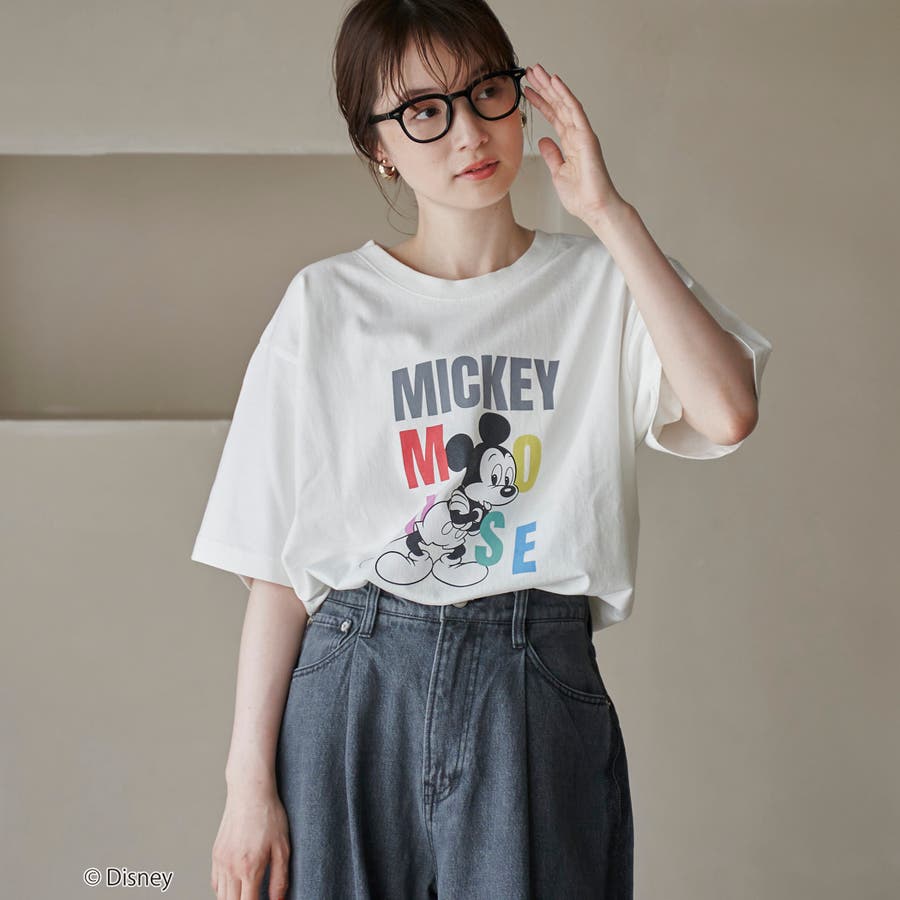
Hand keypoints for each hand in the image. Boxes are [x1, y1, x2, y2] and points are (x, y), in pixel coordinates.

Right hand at [211, 782, 289, 899]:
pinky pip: (216, 882)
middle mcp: (231, 868)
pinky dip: (224, 890)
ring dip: (233, 899)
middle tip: (256, 897)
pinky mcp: (216, 854)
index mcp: (249, 869)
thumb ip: (280, 879)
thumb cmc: (269, 815)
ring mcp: (220, 861)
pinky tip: (236, 886)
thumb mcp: (283, 847)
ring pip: (221, 896)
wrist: (250, 791)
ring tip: (248, 894)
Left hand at [523, 63, 627, 225]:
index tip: (527, 90)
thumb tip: (544, 140)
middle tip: (530, 71)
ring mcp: (582, 134)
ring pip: (565, 103)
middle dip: (544, 88)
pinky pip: (575, 111)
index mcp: (569, 143)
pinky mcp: (587, 136)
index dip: (540, 102)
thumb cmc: (580, 195)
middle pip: (558, 105)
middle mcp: (577, 134)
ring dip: (551, 86)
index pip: (553, 116)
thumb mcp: (557, 173)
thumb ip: (552, 155)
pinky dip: (565, 95)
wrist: (593, 208)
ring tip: (537, 71)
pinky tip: (555, 82)